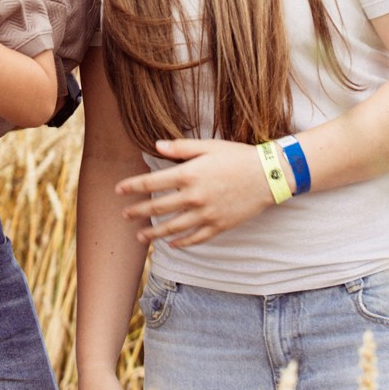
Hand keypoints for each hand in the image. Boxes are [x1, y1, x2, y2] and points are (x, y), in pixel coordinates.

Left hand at [117, 138, 273, 247]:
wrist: (270, 175)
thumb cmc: (238, 156)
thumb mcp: (208, 146)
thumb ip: (181, 148)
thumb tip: (156, 146)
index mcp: (188, 175)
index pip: (151, 182)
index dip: (132, 186)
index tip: (118, 190)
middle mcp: (194, 197)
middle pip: (157, 207)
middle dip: (137, 211)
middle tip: (124, 215)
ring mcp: (206, 214)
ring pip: (173, 227)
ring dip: (153, 233)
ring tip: (140, 236)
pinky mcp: (219, 226)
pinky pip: (196, 238)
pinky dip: (182, 242)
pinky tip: (171, 244)